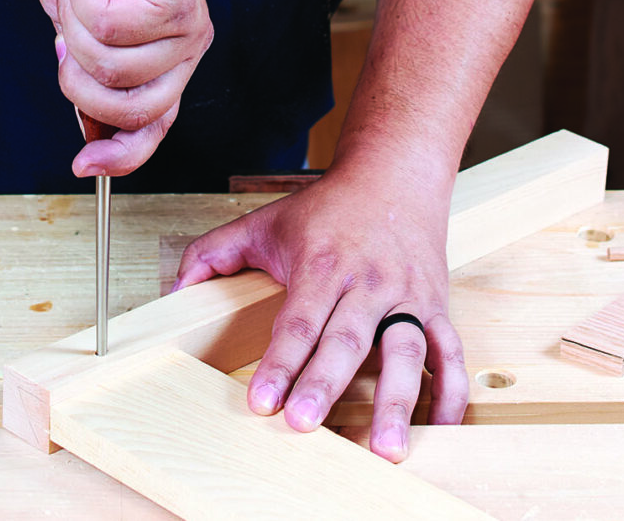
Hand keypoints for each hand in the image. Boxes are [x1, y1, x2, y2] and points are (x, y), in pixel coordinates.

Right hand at [36, 0, 213, 176]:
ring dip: (74, 26)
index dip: (119, 156)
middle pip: (128, 110)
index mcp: (165, 62)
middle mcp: (185, 52)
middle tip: (66, 31)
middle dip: (77, 79)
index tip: (83, 167)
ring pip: (111, 69)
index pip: (153, 128)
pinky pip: (108, 30)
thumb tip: (87, 126)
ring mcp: (187, 31)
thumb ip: (85, 74)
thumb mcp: (74, 26)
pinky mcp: (177, 5)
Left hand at [174, 168, 468, 462]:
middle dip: (325, 383)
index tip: (262, 401)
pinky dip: (449, 389)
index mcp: (322, 264)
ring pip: (405, 349)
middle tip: (304, 424)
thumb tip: (174, 290)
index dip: (280, 362)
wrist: (394, 176)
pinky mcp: (434, 304)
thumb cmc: (328, 207)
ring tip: (385, 447)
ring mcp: (406, 295)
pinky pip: (449, 351)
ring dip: (397, 400)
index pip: (299, 320)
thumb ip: (212, 253)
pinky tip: (439, 425)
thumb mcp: (263, 221)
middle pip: (347, 338)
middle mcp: (368, 281)